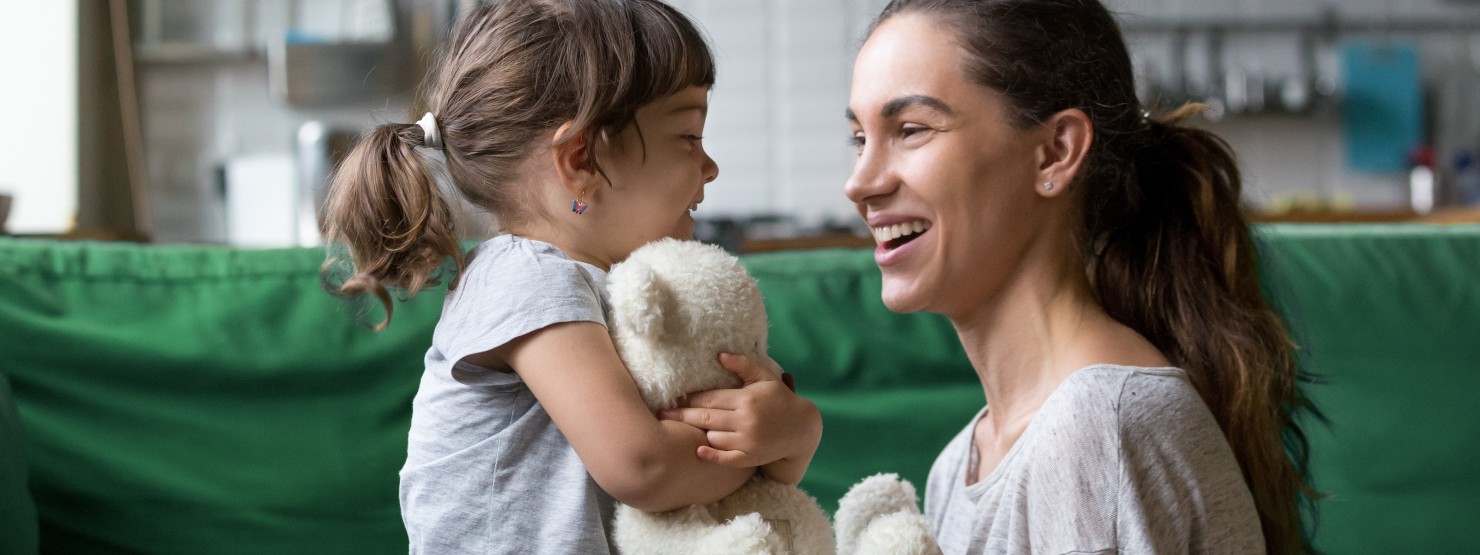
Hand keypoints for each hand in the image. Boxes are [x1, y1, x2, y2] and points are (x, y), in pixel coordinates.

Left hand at [659, 353, 821, 481]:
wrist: (801, 429)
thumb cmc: (780, 399)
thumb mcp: (765, 377)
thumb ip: (743, 365)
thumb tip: (719, 356)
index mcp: (746, 398)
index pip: (709, 398)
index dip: (689, 398)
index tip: (674, 397)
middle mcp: (745, 420)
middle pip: (705, 417)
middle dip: (682, 415)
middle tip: (663, 413)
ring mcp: (747, 441)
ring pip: (712, 437)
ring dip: (700, 432)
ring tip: (685, 427)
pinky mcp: (749, 457)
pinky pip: (725, 458)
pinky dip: (711, 455)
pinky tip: (698, 451)